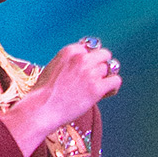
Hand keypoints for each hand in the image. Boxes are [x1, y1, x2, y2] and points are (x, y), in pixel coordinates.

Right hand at [1, 38, 120, 156]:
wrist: (41, 108)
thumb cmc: (43, 93)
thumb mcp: (53, 67)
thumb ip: (69, 62)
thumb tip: (83, 65)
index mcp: (70, 51)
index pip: (90, 48)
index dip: (89, 60)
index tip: (85, 71)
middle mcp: (81, 58)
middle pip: (104, 55)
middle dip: (101, 65)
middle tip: (96, 78)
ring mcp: (90, 72)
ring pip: (109, 68)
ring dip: (105, 78)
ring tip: (97, 89)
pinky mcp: (97, 88)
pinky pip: (115, 81)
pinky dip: (113, 87)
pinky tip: (106, 94)